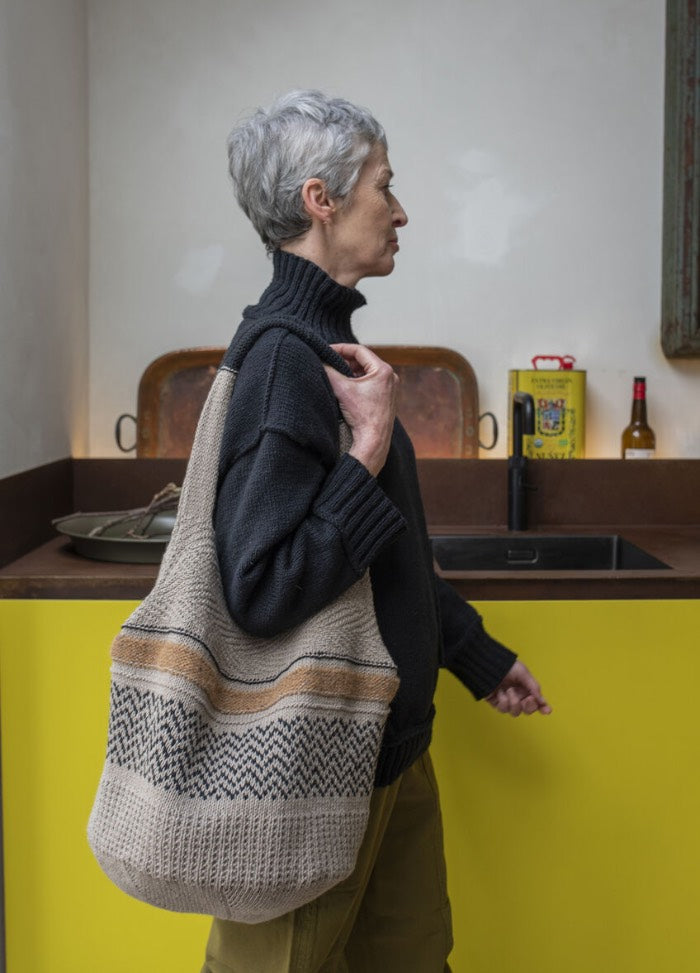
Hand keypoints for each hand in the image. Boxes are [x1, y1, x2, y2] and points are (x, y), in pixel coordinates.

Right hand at [324, 344, 397, 476]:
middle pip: (364, 361)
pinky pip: (370, 383)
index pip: (359, 350)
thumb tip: (317, 362)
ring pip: (366, 372)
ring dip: (350, 371)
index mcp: (383, 370)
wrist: (373, 440)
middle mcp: (390, 377)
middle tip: (329, 361)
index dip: (341, 348)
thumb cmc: (362, 415)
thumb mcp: (341, 389)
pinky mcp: (386, 398)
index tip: (327, 350)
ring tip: (335, 373)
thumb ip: (328, 372)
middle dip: (345, 360)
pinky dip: (357, 381)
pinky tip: (345, 386)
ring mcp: (390, 388)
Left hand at [485, 660, 551, 716]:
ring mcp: (507, 701)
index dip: (543, 707)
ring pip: (515, 712)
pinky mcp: (496, 703)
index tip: (547, 710)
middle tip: (528, 699)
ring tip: (509, 690)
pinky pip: (503, 709)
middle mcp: (518, 696)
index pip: (537, 701)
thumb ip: (534, 687)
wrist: (488, 665)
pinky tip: (500, 692)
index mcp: (526, 688)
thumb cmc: (507, 666)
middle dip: (529, 706)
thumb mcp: (523, 673)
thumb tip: (542, 701)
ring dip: (514, 702)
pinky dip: (503, 700)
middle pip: (527, 710)